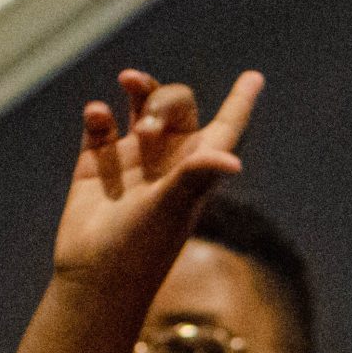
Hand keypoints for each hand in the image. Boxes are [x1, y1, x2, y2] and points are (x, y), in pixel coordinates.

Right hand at [54, 70, 261, 283]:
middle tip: (149, 123)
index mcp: (197, 171)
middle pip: (177, 109)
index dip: (239, 102)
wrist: (96, 276)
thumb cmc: (141, 249)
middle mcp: (168, 163)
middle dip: (168, 98)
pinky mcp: (97, 165)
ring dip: (139, 89)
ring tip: (129, 81)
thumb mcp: (171, 209)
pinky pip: (100, 126)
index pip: (224, 128)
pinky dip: (99, 114)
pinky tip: (98, 115)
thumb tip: (233, 160)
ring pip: (140, 109)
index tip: (255, 76)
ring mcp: (132, 161)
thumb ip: (196, 177)